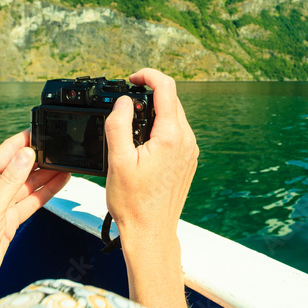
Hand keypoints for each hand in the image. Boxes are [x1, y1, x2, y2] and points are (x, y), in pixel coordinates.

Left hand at [0, 130, 68, 307]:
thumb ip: (10, 181)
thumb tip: (26, 153)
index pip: (5, 152)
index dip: (25, 140)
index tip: (45, 128)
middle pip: (19, 167)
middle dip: (41, 157)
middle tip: (64, 148)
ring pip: (27, 185)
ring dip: (46, 175)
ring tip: (68, 163)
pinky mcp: (6, 224)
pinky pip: (29, 203)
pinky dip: (45, 194)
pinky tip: (59, 184)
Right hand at [105, 68, 198, 246]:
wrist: (150, 232)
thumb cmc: (133, 202)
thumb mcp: (117, 159)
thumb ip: (119, 124)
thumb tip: (123, 101)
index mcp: (172, 136)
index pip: (166, 87)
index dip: (148, 75)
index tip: (131, 78)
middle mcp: (187, 141)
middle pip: (172, 100)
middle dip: (149, 94)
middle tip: (125, 102)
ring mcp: (190, 152)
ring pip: (174, 117)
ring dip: (154, 112)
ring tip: (131, 124)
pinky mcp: (188, 161)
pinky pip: (176, 134)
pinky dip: (161, 129)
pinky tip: (143, 143)